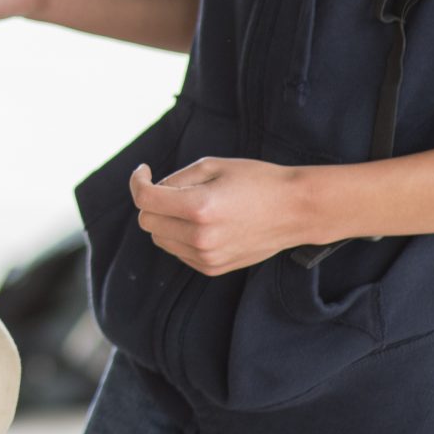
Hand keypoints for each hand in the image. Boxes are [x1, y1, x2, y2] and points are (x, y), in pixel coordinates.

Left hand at [129, 158, 320, 275]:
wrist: (295, 210)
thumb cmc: (257, 181)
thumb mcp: (214, 165)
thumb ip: (176, 178)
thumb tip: (153, 190)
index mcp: (198, 207)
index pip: (145, 199)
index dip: (138, 181)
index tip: (144, 171)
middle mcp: (199, 237)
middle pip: (148, 221)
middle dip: (153, 202)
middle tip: (175, 188)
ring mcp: (206, 256)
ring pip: (160, 238)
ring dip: (165, 220)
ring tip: (193, 205)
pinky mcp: (212, 268)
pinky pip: (178, 251)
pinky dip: (180, 236)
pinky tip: (203, 223)